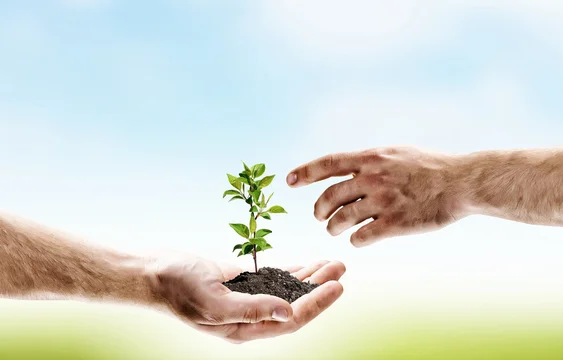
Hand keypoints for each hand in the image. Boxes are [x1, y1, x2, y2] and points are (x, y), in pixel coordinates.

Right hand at [146, 257, 344, 342]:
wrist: (154, 272)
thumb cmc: (178, 287)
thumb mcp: (213, 301)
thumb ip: (250, 309)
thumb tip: (286, 311)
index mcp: (244, 328)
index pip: (290, 319)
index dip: (316, 304)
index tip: (337, 286)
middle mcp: (250, 317)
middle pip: (295, 304)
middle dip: (320, 287)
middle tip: (340, 268)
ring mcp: (247, 299)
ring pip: (288, 291)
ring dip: (310, 278)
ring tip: (332, 263)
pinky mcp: (243, 283)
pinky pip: (274, 280)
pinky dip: (292, 272)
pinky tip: (307, 266)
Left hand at [287, 146, 466, 246]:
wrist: (461, 182)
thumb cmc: (429, 167)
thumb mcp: (396, 153)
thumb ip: (370, 161)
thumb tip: (347, 169)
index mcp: (371, 158)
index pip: (328, 164)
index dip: (305, 172)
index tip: (289, 181)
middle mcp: (373, 178)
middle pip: (329, 197)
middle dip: (319, 211)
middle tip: (320, 218)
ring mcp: (383, 201)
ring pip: (341, 219)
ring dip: (334, 227)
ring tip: (336, 229)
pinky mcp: (395, 224)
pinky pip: (362, 237)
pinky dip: (356, 239)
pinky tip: (359, 238)